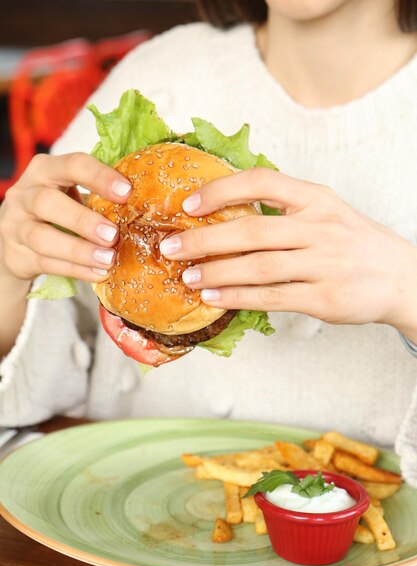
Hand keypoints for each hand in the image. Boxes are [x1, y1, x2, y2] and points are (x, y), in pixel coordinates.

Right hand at [0, 152, 131, 283]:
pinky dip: (75, 270)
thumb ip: (97, 194)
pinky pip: (46, 264)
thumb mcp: (69, 191)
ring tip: (108, 259)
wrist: (16, 236)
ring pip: (42, 238)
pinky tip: (98, 274)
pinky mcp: (16, 255)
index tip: (126, 192)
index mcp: (45, 170)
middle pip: (47, 202)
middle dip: (82, 220)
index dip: (99, 177)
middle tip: (113, 235)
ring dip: (79, 250)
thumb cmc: (57, 209)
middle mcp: (25, 194)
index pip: (72, 165)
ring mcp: (16, 226)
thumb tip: (144, 205)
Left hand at [159, 168, 416, 336]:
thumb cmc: (356, 245)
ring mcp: (325, 263)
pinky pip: (273, 297)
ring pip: (259, 266)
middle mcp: (321, 227)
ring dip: (217, 272)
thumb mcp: (328, 213)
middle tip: (170, 247)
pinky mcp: (326, 297)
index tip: (189, 204)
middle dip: (205, 239)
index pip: (263, 182)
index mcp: (318, 199)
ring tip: (187, 277)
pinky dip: (239, 297)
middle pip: (252, 229)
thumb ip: (286, 211)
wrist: (404, 277)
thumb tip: (227, 215)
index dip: (222, 190)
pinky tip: (214, 298)